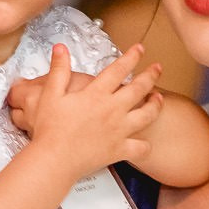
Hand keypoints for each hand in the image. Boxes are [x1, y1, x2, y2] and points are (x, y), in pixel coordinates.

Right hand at [17, 44, 163, 178]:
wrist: (54, 159)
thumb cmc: (50, 129)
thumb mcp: (50, 94)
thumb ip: (58, 70)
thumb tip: (61, 49)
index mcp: (96, 94)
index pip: (119, 69)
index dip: (132, 56)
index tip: (139, 49)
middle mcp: (112, 110)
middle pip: (139, 88)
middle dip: (151, 75)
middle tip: (157, 68)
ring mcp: (119, 130)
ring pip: (147, 115)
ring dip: (156, 104)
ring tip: (158, 98)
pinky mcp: (119, 150)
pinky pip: (140, 148)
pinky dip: (145, 145)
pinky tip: (145, 141)